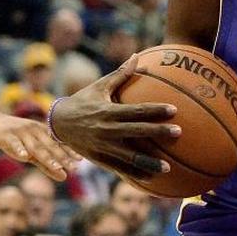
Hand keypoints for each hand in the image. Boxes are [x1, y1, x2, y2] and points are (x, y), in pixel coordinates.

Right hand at [0, 114, 80, 180]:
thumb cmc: (14, 138)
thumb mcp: (31, 151)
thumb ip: (46, 164)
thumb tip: (64, 177)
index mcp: (42, 133)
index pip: (58, 144)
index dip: (69, 152)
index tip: (80, 161)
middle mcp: (34, 131)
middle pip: (50, 146)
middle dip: (62, 158)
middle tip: (74, 168)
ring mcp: (20, 133)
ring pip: (35, 147)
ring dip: (46, 157)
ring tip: (57, 166)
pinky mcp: (6, 136)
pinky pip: (13, 143)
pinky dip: (19, 149)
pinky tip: (24, 157)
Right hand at [49, 53, 179, 176]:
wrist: (58, 124)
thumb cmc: (83, 101)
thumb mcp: (100, 86)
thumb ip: (121, 74)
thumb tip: (137, 56)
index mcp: (109, 111)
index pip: (136, 111)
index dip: (155, 110)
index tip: (174, 110)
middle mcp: (107, 130)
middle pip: (137, 131)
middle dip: (158, 132)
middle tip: (179, 132)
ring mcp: (103, 147)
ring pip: (129, 157)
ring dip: (149, 163)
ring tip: (168, 168)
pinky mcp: (99, 159)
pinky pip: (119, 169)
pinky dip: (135, 175)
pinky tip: (151, 180)